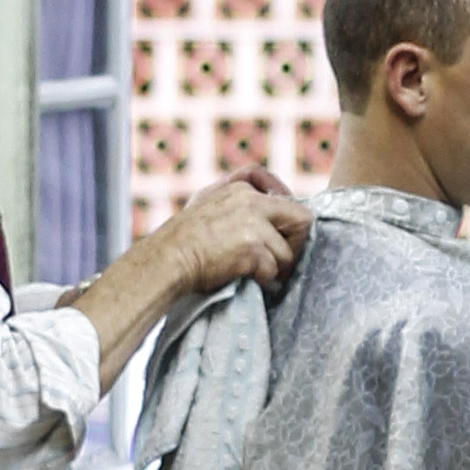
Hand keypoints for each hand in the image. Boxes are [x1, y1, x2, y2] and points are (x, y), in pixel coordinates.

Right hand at [159, 179, 309, 295]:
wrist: (168, 258)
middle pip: (302, 219)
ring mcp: (253, 225)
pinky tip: (246, 277)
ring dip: (275, 267)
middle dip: (296, 243)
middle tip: (282, 260)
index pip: (283, 194)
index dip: (289, 217)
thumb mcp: (206, 200)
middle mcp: (252, 203)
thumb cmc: (183, 236)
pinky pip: (273, 270)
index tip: (283, 234)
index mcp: (241, 190)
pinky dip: (262, 279)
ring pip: (287, 252)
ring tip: (257, 272)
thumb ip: (235, 196)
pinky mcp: (252, 249)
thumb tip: (265, 202)